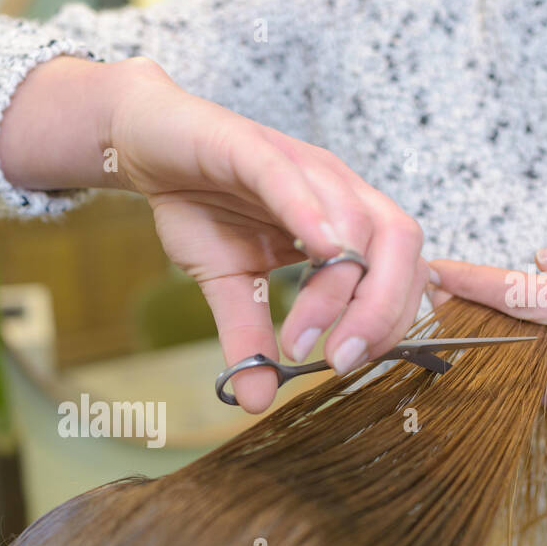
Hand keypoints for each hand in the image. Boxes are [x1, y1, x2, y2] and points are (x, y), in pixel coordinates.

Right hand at [105, 59, 429, 411]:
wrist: (149, 146)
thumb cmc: (199, 205)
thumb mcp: (226, 285)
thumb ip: (248, 336)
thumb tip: (254, 399)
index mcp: (341, 222)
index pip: (397, 270)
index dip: (386, 320)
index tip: (347, 363)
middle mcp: (335, 189)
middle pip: (397, 243)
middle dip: (381, 309)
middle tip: (341, 358)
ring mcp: (299, 165)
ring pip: (352, 219)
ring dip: (336, 286)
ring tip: (302, 335)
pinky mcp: (250, 146)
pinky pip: (289, 178)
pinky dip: (308, 212)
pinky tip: (314, 249)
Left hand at [430, 231, 546, 482]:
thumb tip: (542, 260)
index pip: (527, 296)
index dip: (475, 283)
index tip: (439, 270)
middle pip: (508, 338)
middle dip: (467, 314)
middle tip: (440, 292)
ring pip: (518, 367)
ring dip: (495, 341)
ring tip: (483, 315)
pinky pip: (538, 388)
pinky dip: (524, 366)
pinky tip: (529, 347)